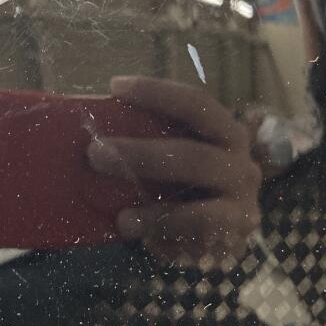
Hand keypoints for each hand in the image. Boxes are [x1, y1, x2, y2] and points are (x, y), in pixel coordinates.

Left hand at [87, 76, 261, 268]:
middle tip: (95, 154)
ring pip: (199, 208)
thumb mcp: (171, 158)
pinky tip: (135, 232)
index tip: (116, 86)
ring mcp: (241, 203)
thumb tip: (84, 126)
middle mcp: (240, 163)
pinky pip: (196, 236)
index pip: (196, 104)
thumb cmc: (184, 188)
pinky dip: (164, 232)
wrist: (217, 238)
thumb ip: (146, 142)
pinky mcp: (233, 236)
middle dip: (140, 154)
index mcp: (225, 132)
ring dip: (154, 208)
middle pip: (192, 155)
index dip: (157, 92)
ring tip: (121, 219)